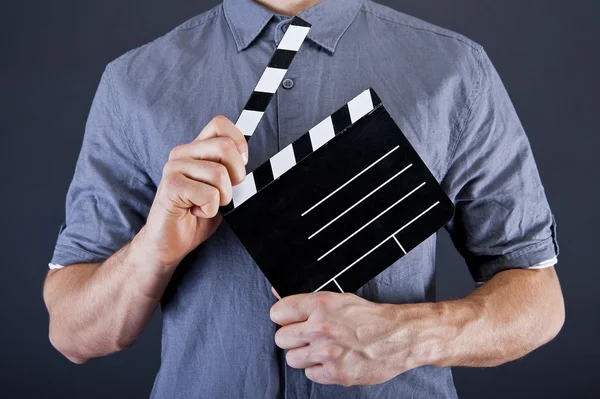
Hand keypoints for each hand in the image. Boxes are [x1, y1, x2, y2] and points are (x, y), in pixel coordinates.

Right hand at [135, 116, 247, 270]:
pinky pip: (208, 194)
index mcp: (195, 149)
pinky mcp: (170, 186)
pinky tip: (196, 212)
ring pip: (219, 173)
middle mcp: (182, 153)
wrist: (170, 243)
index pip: (220, 124)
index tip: (240, 166)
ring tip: (206, 205)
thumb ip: (230, 170)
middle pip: (225, 147)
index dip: (239, 143)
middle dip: (236, 176)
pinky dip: (210, 209)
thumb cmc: (196, 215)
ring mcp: (173, 168)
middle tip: (224, 194)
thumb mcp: (221, 188)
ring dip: (222, 198)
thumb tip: (245, 158)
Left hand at [270, 292, 440, 386]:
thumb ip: (306, 301)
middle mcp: (321, 328)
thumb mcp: (338, 299)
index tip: (290, 320)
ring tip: (323, 348)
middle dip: (293, 338)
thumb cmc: (369, 317)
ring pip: (292, 359)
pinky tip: (333, 360)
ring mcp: (327, 353)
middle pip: (281, 338)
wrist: (398, 337)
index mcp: (320, 305)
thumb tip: (276, 293)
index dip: (283, 317)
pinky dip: (319, 369)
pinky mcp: (335, 374)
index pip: (278, 313)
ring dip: (305, 355)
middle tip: (308, 336)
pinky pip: (310, 374)